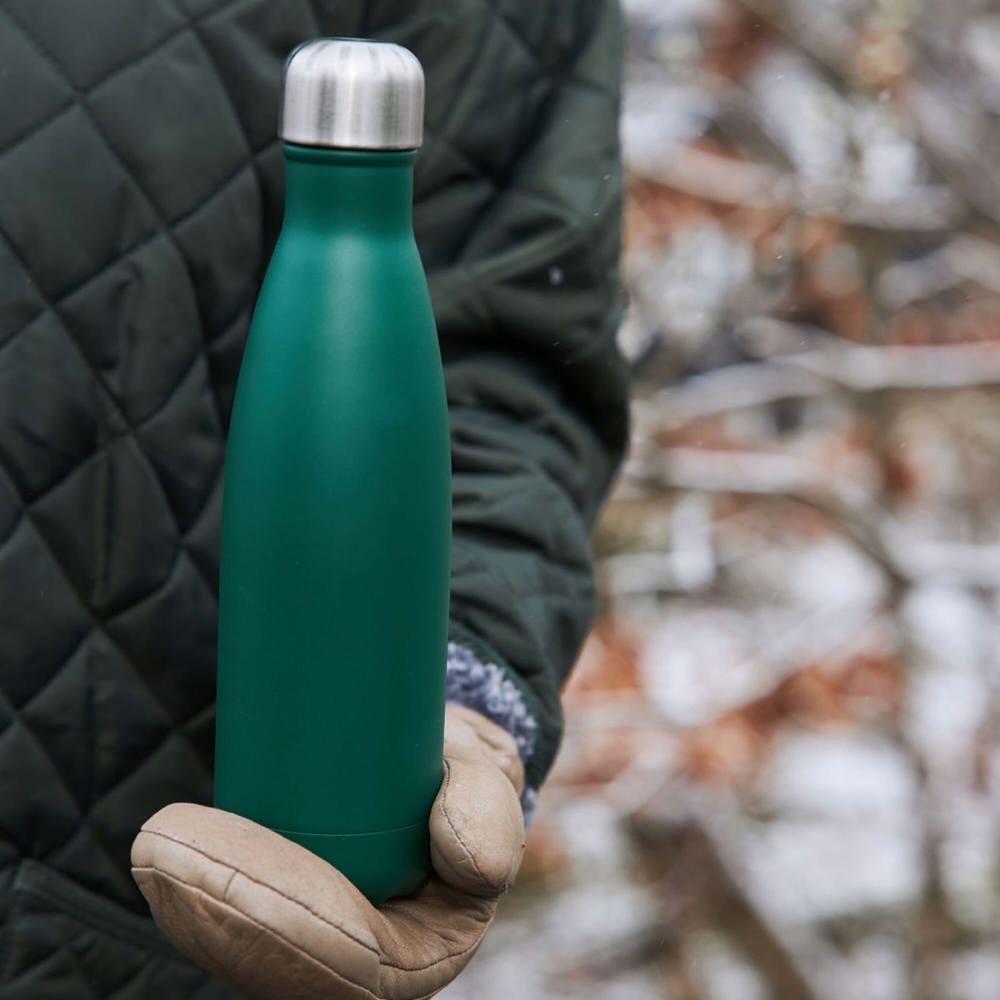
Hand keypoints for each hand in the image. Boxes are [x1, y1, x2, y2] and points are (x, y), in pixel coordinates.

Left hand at [131, 704, 525, 998]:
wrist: (439, 759)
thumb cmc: (463, 771)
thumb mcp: (488, 775)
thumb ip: (489, 804)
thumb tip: (462, 856)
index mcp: (427, 947)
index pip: (353, 963)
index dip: (286, 924)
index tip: (232, 858)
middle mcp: (370, 961)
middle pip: (288, 966)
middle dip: (222, 911)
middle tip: (164, 843)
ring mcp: (325, 936)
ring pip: (253, 950)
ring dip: (194, 908)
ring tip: (157, 844)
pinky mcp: (290, 904)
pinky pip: (238, 922)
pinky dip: (193, 897)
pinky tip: (159, 853)